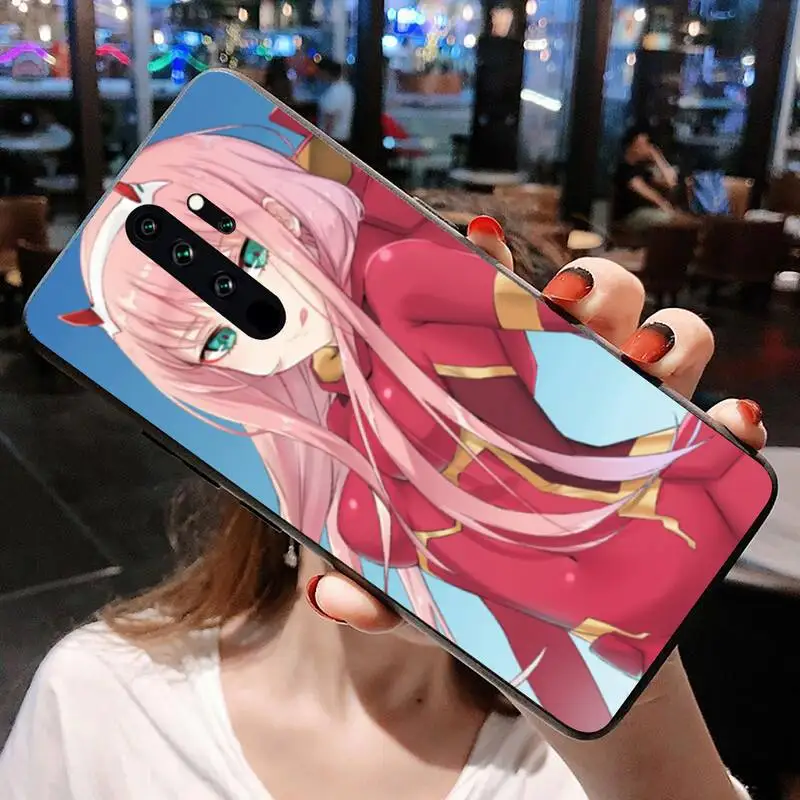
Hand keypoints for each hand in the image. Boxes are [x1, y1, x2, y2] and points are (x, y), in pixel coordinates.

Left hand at [303, 217, 764, 797]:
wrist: (555, 636)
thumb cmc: (479, 581)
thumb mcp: (422, 579)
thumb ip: (378, 581)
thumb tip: (328, 592)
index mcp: (504, 388)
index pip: (501, 303)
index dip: (491, 261)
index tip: (474, 239)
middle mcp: (573, 387)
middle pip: (598, 301)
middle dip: (593, 286)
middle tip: (565, 305)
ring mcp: (630, 418)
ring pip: (666, 337)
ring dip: (663, 333)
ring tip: (640, 357)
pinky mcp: (682, 464)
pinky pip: (723, 426)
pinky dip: (732, 419)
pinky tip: (729, 424)